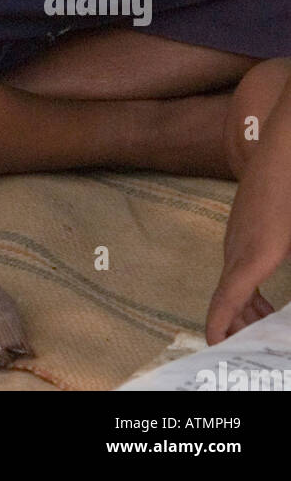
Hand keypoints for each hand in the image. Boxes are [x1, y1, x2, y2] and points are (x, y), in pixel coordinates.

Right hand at [205, 158, 285, 344]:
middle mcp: (236, 248)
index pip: (226, 299)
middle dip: (238, 326)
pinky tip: (264, 295)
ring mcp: (235, 235)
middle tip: (255, 347)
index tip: (214, 346)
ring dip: (245, 307)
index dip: (219, 326)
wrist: (282, 149)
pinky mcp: (240, 224)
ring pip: (233, 281)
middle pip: (229, 297)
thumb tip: (283, 302)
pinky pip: (236, 265)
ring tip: (264, 326)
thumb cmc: (290, 192)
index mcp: (254, 256)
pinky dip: (247, 288)